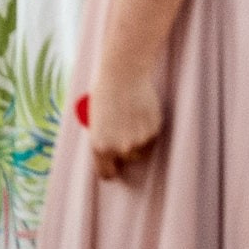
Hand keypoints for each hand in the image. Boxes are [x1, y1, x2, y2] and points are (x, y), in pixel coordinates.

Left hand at [86, 63, 165, 179]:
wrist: (123, 75)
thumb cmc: (103, 94)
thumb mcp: (94, 120)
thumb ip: (102, 139)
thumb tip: (110, 154)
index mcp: (100, 147)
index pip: (107, 173)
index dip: (109, 168)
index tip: (112, 165)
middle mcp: (120, 148)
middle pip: (126, 160)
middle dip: (124, 150)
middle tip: (121, 130)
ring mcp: (139, 141)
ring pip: (140, 150)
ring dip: (137, 140)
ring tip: (129, 118)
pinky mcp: (154, 132)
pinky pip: (150, 137)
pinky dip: (146, 128)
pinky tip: (139, 112)